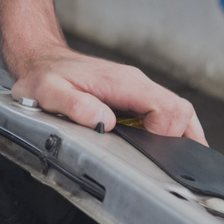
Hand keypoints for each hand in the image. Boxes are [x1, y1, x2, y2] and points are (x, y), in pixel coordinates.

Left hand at [6, 45, 206, 144]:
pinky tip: (169, 147)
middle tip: (166, 163)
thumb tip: (104, 122)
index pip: (166, 107)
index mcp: (122, 83)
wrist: (42, 60)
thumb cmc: (46, 75)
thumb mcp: (50, 92)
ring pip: (177, 110)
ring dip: (181, 135)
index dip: (166, 133)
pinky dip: (172, 130)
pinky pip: (163, 111)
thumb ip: (76, 106)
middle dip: (180, 138)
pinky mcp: (132, 96)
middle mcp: (135, 83)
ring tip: (177, 162)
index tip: (151, 151)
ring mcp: (136, 89)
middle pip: (180, 110)